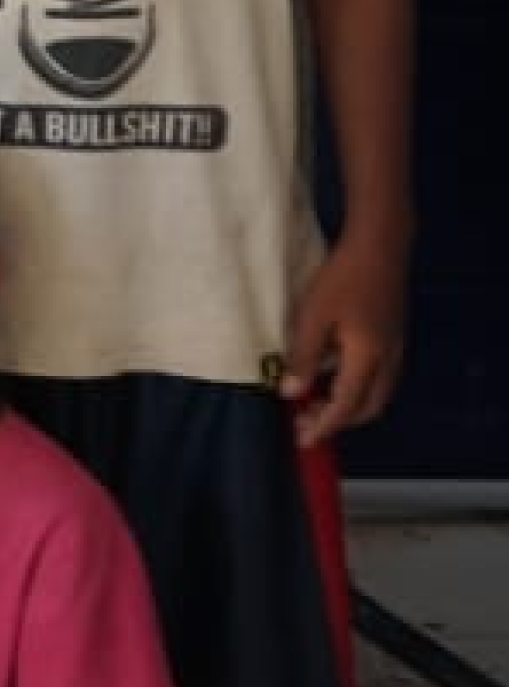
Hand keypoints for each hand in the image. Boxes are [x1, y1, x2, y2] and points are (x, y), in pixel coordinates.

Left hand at [282, 228, 409, 446]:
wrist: (380, 245)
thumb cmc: (342, 279)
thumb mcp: (312, 317)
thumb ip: (303, 357)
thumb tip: (291, 392)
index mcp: (368, 359)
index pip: (346, 406)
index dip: (324, 426)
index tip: (302, 441)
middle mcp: (389, 360)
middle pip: (367, 407)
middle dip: (337, 421)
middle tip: (304, 421)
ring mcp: (396, 348)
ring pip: (376, 393)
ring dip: (348, 405)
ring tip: (313, 401)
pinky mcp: (394, 336)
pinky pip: (379, 377)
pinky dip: (357, 387)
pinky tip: (332, 376)